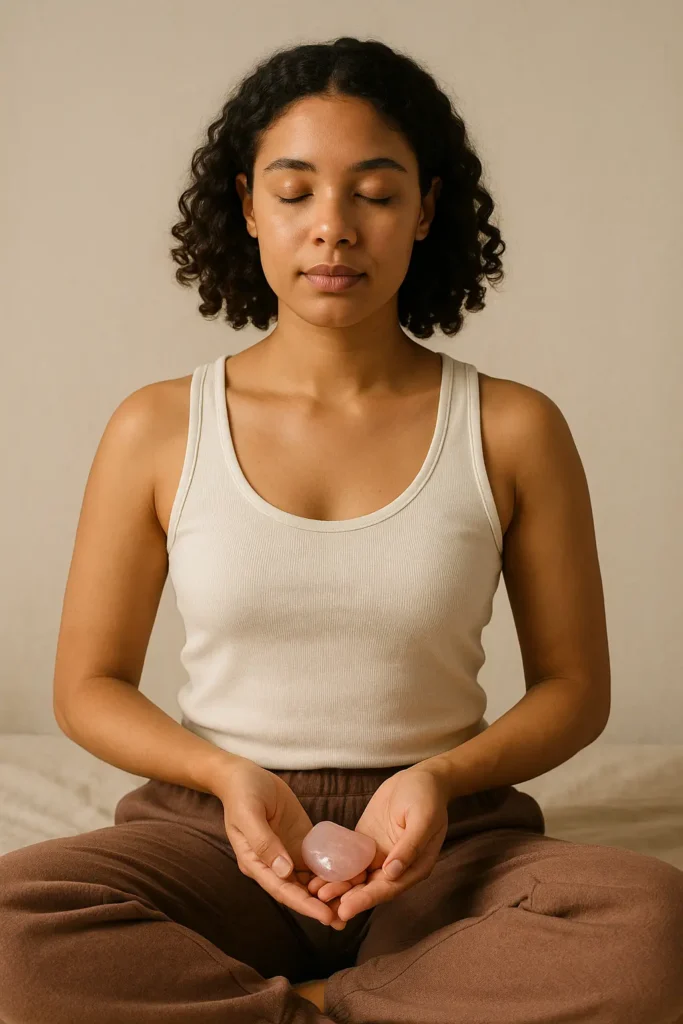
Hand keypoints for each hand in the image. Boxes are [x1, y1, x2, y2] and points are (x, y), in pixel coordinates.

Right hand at [212, 757, 357, 928]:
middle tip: (345, 919)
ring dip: (329, 891)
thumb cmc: (242, 794)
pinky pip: (317, 859)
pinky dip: (331, 870)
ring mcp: (288, 853)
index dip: (304, 905)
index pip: (282, 890)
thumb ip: (264, 842)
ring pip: (310, 879)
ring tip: (352, 902)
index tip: (326, 917)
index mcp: (256, 864)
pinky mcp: (300, 841)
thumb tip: (284, 870)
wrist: (243, 776)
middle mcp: (273, 864)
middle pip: (298, 891)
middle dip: (320, 905)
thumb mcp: (248, 814)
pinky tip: (349, 875)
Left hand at [307, 767, 449, 920]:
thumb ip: (409, 847)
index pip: (387, 889)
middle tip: (321, 906)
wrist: (421, 778)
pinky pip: (349, 858)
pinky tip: (318, 872)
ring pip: (357, 877)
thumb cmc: (427, 798)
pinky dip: (336, 867)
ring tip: (314, 893)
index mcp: (413, 868)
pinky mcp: (366, 843)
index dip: (366, 900)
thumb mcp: (423, 819)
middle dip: (346, 898)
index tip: (345, 909)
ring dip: (338, 886)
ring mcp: (379, 855)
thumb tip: (392, 873)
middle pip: (368, 888)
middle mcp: (394, 867)